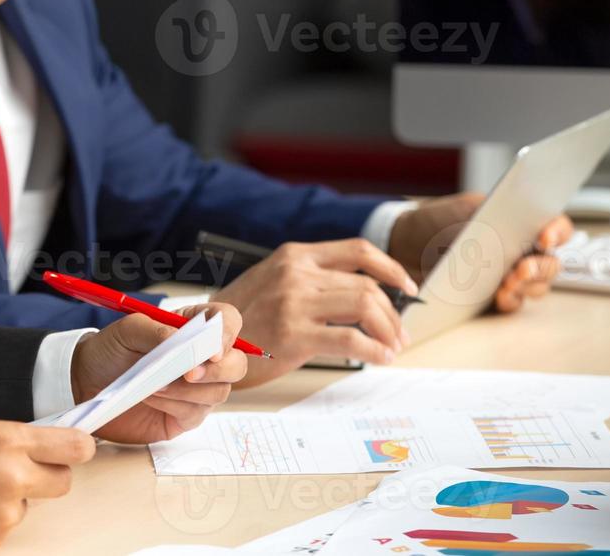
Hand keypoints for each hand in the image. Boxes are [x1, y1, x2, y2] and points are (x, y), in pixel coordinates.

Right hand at [0, 418, 94, 554]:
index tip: (76, 448)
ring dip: (8, 501)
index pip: (74, 447)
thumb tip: (37, 447)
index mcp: (7, 441)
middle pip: (62, 482)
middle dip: (48, 476)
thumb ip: (7, 439)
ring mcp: (3, 517)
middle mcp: (13, 479)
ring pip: (25, 508)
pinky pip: (2, 531)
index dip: (78, 448)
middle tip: (21, 471)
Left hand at [70, 303, 246, 443]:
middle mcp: (201, 358)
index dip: (228, 334)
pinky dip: (175, 405)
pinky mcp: (185, 415)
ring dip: (187, 390)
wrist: (84, 382)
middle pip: (235, 364)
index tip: (211, 349)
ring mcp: (196, 389)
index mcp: (192, 327)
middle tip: (188, 373)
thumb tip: (185, 341)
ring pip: (219, 392)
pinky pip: (196, 413)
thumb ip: (157, 331)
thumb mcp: (128, 330)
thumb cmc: (109, 350)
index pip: (228, 322)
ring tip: (153, 384)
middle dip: (216, 371)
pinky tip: (151, 397)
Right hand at [214, 238, 416, 385]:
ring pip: (365, 307)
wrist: (202, 341)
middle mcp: (296, 273)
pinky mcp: (293, 334)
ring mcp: (294, 302)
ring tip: (391, 347)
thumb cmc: (240, 318)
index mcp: (294, 255)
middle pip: (367, 285)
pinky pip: (351, 339)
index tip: (407, 287)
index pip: (358, 251)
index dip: (391, 268)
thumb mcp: (273, 281)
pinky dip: (374, 350)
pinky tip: (379, 358)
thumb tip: (362, 294)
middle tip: (400, 334)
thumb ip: (311, 279)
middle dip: (393, 314)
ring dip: (388, 331)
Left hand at [387, 192, 572, 312]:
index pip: (555, 226)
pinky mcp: (494, 296)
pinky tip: (501, 296)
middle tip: (521, 267)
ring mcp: (509, 274)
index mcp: (519, 222)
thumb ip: (492, 211)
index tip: (545, 238)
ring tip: (508, 283)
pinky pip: (514, 302)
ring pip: (537, 285)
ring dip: (528, 285)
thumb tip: (513, 219)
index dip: (558, 232)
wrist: (404, 244)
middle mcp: (520, 250)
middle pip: (550, 262)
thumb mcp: (463, 207)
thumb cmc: (435, 220)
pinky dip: (512, 300)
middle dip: (541, 267)